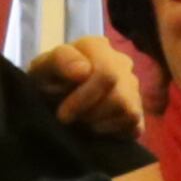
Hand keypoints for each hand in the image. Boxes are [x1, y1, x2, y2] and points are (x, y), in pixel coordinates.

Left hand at [30, 35, 147, 137]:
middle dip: (91, 114)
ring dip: (101, 124)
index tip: (62, 115)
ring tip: (83, 122)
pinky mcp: (137, 111)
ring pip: (129, 112)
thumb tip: (83, 71)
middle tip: (71, 120)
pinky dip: (115, 132)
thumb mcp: (42, 67)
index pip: (106, 74)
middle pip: (119, 97)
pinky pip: (136, 126)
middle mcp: (122, 64)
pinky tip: (97, 128)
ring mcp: (133, 88)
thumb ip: (60, 61)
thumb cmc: (48, 80)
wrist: (50, 97)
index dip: (83, 99)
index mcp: (98, 47)